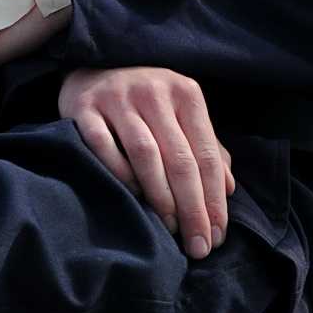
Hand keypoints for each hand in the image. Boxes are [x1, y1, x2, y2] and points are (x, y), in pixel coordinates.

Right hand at [59, 66, 234, 259]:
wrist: (97, 67)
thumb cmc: (148, 100)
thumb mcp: (182, 113)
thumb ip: (206, 147)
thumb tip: (227, 190)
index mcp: (186, 94)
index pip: (207, 154)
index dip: (214, 199)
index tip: (217, 235)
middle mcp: (154, 92)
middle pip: (180, 158)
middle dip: (193, 208)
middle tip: (197, 245)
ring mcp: (118, 98)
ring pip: (146, 155)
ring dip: (160, 196)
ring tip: (170, 227)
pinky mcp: (85, 108)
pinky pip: (104, 146)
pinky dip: (120, 174)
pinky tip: (132, 196)